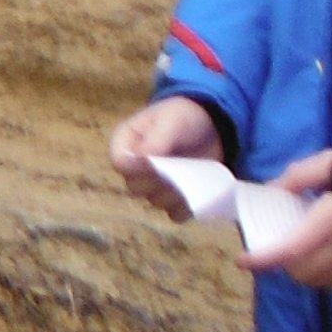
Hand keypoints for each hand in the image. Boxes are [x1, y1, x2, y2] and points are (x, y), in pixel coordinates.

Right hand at [109, 96, 222, 217]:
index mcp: (126, 143)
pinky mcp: (174, 199)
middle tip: (178, 169)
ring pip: (155, 202)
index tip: (157, 162)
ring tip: (191, 176)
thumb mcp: (170, 121)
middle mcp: (135, 167)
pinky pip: (175, 214)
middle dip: (158, 181)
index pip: (120, 163)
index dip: (136, 167)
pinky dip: (187, 207)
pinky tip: (196, 193)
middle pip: (135, 187)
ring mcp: (154, 186)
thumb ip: (156, 141)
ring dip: (174, 194)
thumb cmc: (183, 117)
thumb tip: (143, 160)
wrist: (211, 125)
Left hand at [244, 150, 331, 290]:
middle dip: (284, 264)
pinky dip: (328, 276)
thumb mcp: (331, 164)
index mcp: (328, 223)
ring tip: (301, 252)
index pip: (287, 252)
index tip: (243, 260)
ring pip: (322, 282)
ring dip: (306, 272)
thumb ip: (300, 176)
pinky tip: (328, 257)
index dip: (262, 260)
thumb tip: (274, 188)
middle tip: (277, 247)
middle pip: (302, 273)